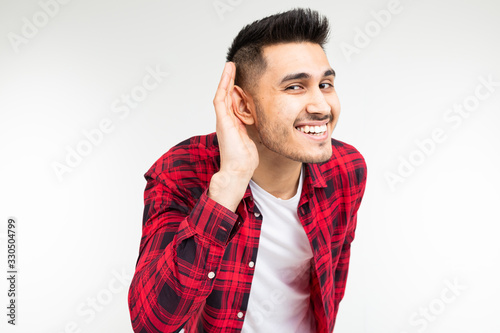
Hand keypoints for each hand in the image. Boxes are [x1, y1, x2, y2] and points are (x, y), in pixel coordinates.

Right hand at [208, 62, 258, 210]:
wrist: (238, 170)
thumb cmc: (245, 160)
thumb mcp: (252, 140)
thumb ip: (252, 130)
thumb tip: (260, 124)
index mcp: (232, 125)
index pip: (232, 103)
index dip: (235, 90)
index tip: (240, 79)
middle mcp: (225, 120)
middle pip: (226, 95)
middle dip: (229, 80)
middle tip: (233, 66)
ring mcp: (223, 120)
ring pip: (222, 94)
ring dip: (225, 79)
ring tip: (230, 66)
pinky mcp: (222, 120)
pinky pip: (221, 98)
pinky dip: (223, 85)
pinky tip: (227, 74)